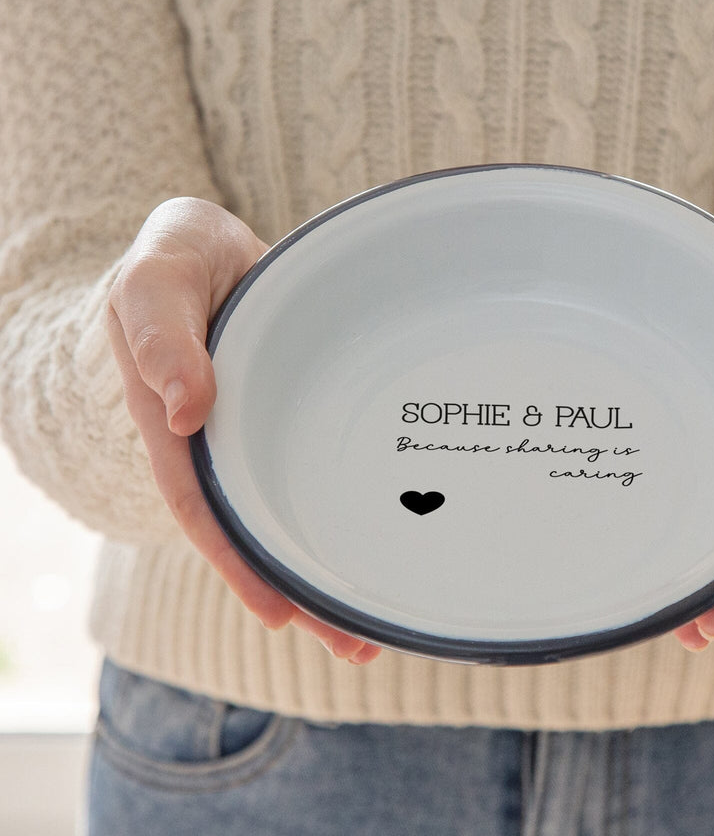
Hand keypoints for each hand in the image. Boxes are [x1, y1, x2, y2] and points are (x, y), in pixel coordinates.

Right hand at [107, 197, 380, 663]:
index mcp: (175, 425)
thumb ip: (160, 339)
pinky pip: (320, 463)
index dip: (239, 564)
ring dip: (334, 560)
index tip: (284, 612)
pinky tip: (389, 528)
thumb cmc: (175, 260)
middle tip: (359, 641)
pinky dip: (348, 501)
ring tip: (385, 617)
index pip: (204, 510)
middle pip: (259, 529)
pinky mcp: (299, 409)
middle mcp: (221, 440)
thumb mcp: (153, 282)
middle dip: (303, 589)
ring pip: (296, 506)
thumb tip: (186, 410)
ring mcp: (263, 428)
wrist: (211, 242)